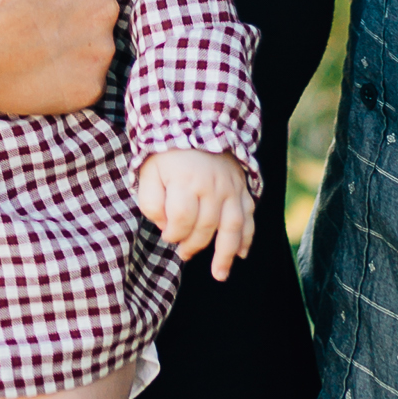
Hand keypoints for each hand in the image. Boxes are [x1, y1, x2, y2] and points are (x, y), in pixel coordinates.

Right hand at [0, 0, 118, 166]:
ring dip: (68, 39)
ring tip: (21, 36)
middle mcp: (106, 8)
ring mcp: (96, 54)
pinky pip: (82, 81)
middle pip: (93, 1)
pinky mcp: (82, 93)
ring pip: (91, 40)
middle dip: (65, 2)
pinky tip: (28, 65)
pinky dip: (62, 75)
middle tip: (17, 6)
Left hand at [135, 146, 254, 279]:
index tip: (167, 236)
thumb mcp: (148, 173)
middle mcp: (212, 186)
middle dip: (193, 245)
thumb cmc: (168, 155)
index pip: (181, 219)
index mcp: (185, 180)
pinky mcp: (242, 189)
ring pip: (233, 226)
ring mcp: (231, 188)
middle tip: (183, 253)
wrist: (197, 124)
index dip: (173, 234)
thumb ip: (151, 203)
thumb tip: (167, 228)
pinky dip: (247, 237)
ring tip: (220, 274)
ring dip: (226, 254)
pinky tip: (241, 254)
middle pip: (206, 226)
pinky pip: (249, 216)